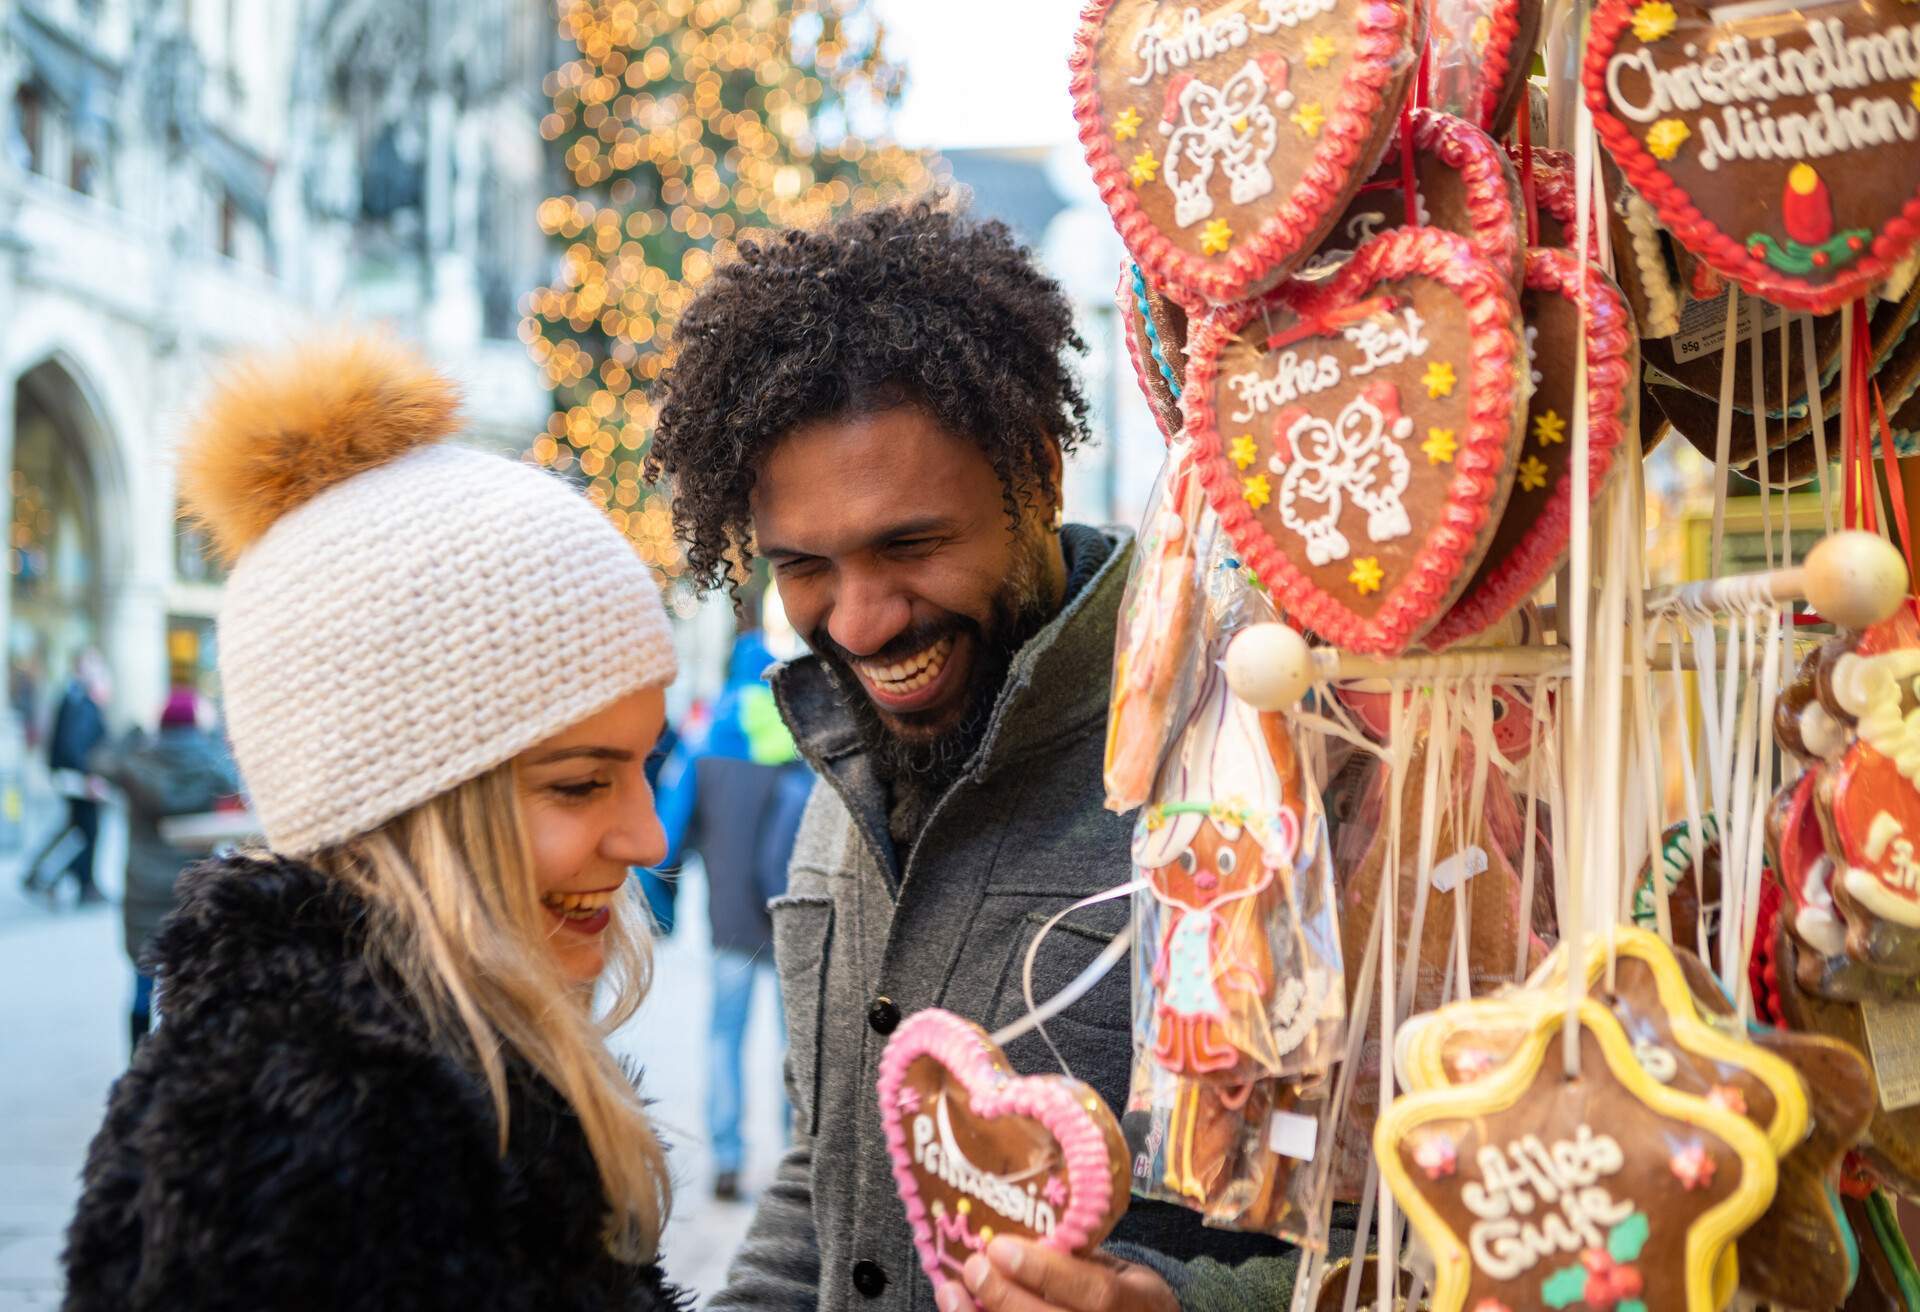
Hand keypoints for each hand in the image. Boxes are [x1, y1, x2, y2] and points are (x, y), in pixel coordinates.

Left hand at [935, 1237, 1179, 1311]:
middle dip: (1005, 1297)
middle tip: (973, 1267)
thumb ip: (1077, 1258)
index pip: (1096, 1292)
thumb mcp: (1119, 1271)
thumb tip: (1015, 1235)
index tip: (1000, 1247)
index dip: (1046, 1272)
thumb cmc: (1125, 1296)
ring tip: (952, 1294)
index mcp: (1136, 1303)